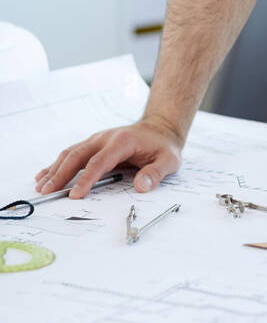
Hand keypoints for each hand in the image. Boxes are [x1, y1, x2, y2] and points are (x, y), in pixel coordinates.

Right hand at [33, 119, 183, 199]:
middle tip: (47, 192)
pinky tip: (44, 174)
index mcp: (122, 142)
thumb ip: (156, 173)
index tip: (74, 195)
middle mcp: (105, 138)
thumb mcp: (169, 160)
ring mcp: (97, 139)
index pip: (99, 162)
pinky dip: (57, 164)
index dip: (86, 179)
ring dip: (54, 169)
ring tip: (41, 186)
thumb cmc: (163, 146)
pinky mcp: (93, 144)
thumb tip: (142, 186)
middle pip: (77, 155)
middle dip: (61, 174)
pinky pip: (72, 153)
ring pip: (71, 153)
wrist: (160, 128)